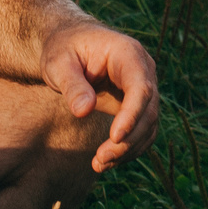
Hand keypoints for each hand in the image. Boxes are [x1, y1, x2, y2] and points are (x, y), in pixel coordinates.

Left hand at [40, 22, 159, 172]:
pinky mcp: (137, 105)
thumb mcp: (59, 63)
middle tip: (100, 159)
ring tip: (99, 164)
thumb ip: (72, 85)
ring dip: (128, 149)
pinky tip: (107, 161)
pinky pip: (141, 131)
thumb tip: (83, 111)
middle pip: (148, 110)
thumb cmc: (64, 49)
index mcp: (128, 54)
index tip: (115, 138)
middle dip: (128, 139)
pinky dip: (128, 148)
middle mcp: (143, 71)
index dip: (132, 114)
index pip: (140, 87)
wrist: (70, 44)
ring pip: (148, 125)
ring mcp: (144, 88)